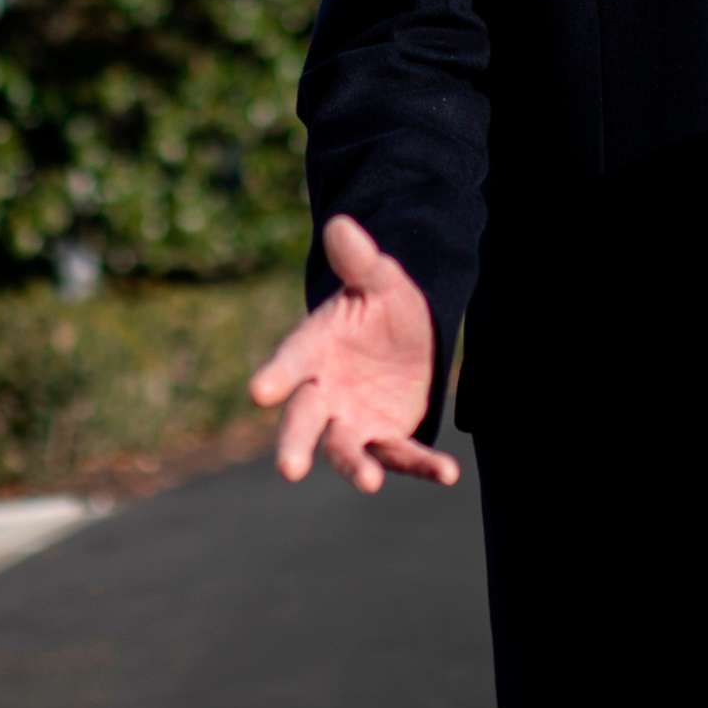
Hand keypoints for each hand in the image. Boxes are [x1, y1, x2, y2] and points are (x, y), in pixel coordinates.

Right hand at [246, 214, 461, 492]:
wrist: (408, 339)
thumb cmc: (381, 306)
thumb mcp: (379, 280)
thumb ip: (360, 261)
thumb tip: (340, 224)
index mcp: (314, 350)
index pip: (291, 361)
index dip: (276, 375)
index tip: (259, 391)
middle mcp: (325, 392)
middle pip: (305, 420)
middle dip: (296, 443)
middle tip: (289, 468)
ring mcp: (353, 420)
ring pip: (347, 449)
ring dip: (356, 467)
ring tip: (368, 482)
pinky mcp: (386, 438)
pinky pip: (402, 455)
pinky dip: (423, 465)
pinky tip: (448, 472)